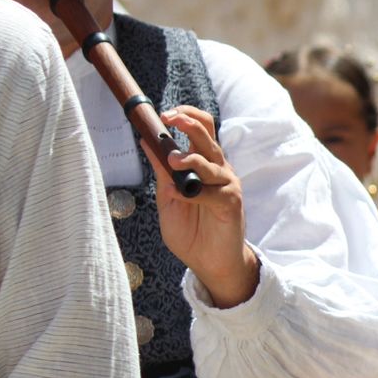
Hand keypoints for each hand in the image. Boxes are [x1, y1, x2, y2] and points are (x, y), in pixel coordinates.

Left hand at [141, 106, 258, 309]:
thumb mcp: (167, 197)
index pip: (200, 128)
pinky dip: (195, 193)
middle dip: (187, 122)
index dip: (184, 116)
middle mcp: (217, 169)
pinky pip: (213, 191)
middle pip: (208, 134)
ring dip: (190, 158)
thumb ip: (161, 172)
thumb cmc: (191, 232)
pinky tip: (185, 198)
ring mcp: (226, 185)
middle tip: (169, 118)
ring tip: (174, 163)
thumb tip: (146, 141)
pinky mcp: (231, 203)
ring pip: (209, 160)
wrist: (210, 263)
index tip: (163, 114)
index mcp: (203, 164)